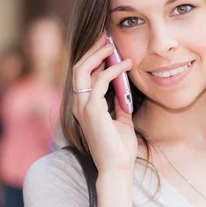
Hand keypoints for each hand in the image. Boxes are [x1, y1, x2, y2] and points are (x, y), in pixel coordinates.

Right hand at [71, 33, 136, 174]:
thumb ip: (119, 105)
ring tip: (113, 45)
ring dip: (99, 55)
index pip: (83, 75)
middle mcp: (78, 105)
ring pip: (83, 70)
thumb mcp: (121, 121)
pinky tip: (126, 65)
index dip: (93, 58)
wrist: (117, 168)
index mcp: (84, 107)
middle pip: (78, 68)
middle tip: (107, 38)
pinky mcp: (92, 110)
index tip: (107, 45)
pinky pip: (99, 81)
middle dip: (92, 50)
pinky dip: (113, 70)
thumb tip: (124, 92)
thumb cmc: (119, 149)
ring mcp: (82, 107)